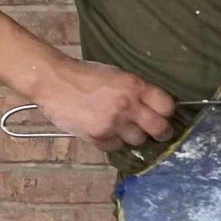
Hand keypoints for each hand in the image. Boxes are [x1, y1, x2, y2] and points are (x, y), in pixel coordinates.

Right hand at [35, 58, 177, 152]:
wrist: (53, 81)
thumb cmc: (85, 74)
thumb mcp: (116, 74)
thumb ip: (135, 90)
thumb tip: (154, 107)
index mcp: (134, 85)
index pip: (167, 106)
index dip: (167, 112)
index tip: (164, 115)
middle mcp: (127, 105)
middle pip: (159, 128)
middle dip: (162, 132)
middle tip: (160, 132)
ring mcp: (113, 123)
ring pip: (138, 140)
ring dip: (135, 136)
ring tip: (125, 128)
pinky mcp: (98, 136)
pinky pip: (116, 146)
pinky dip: (114, 141)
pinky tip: (107, 131)